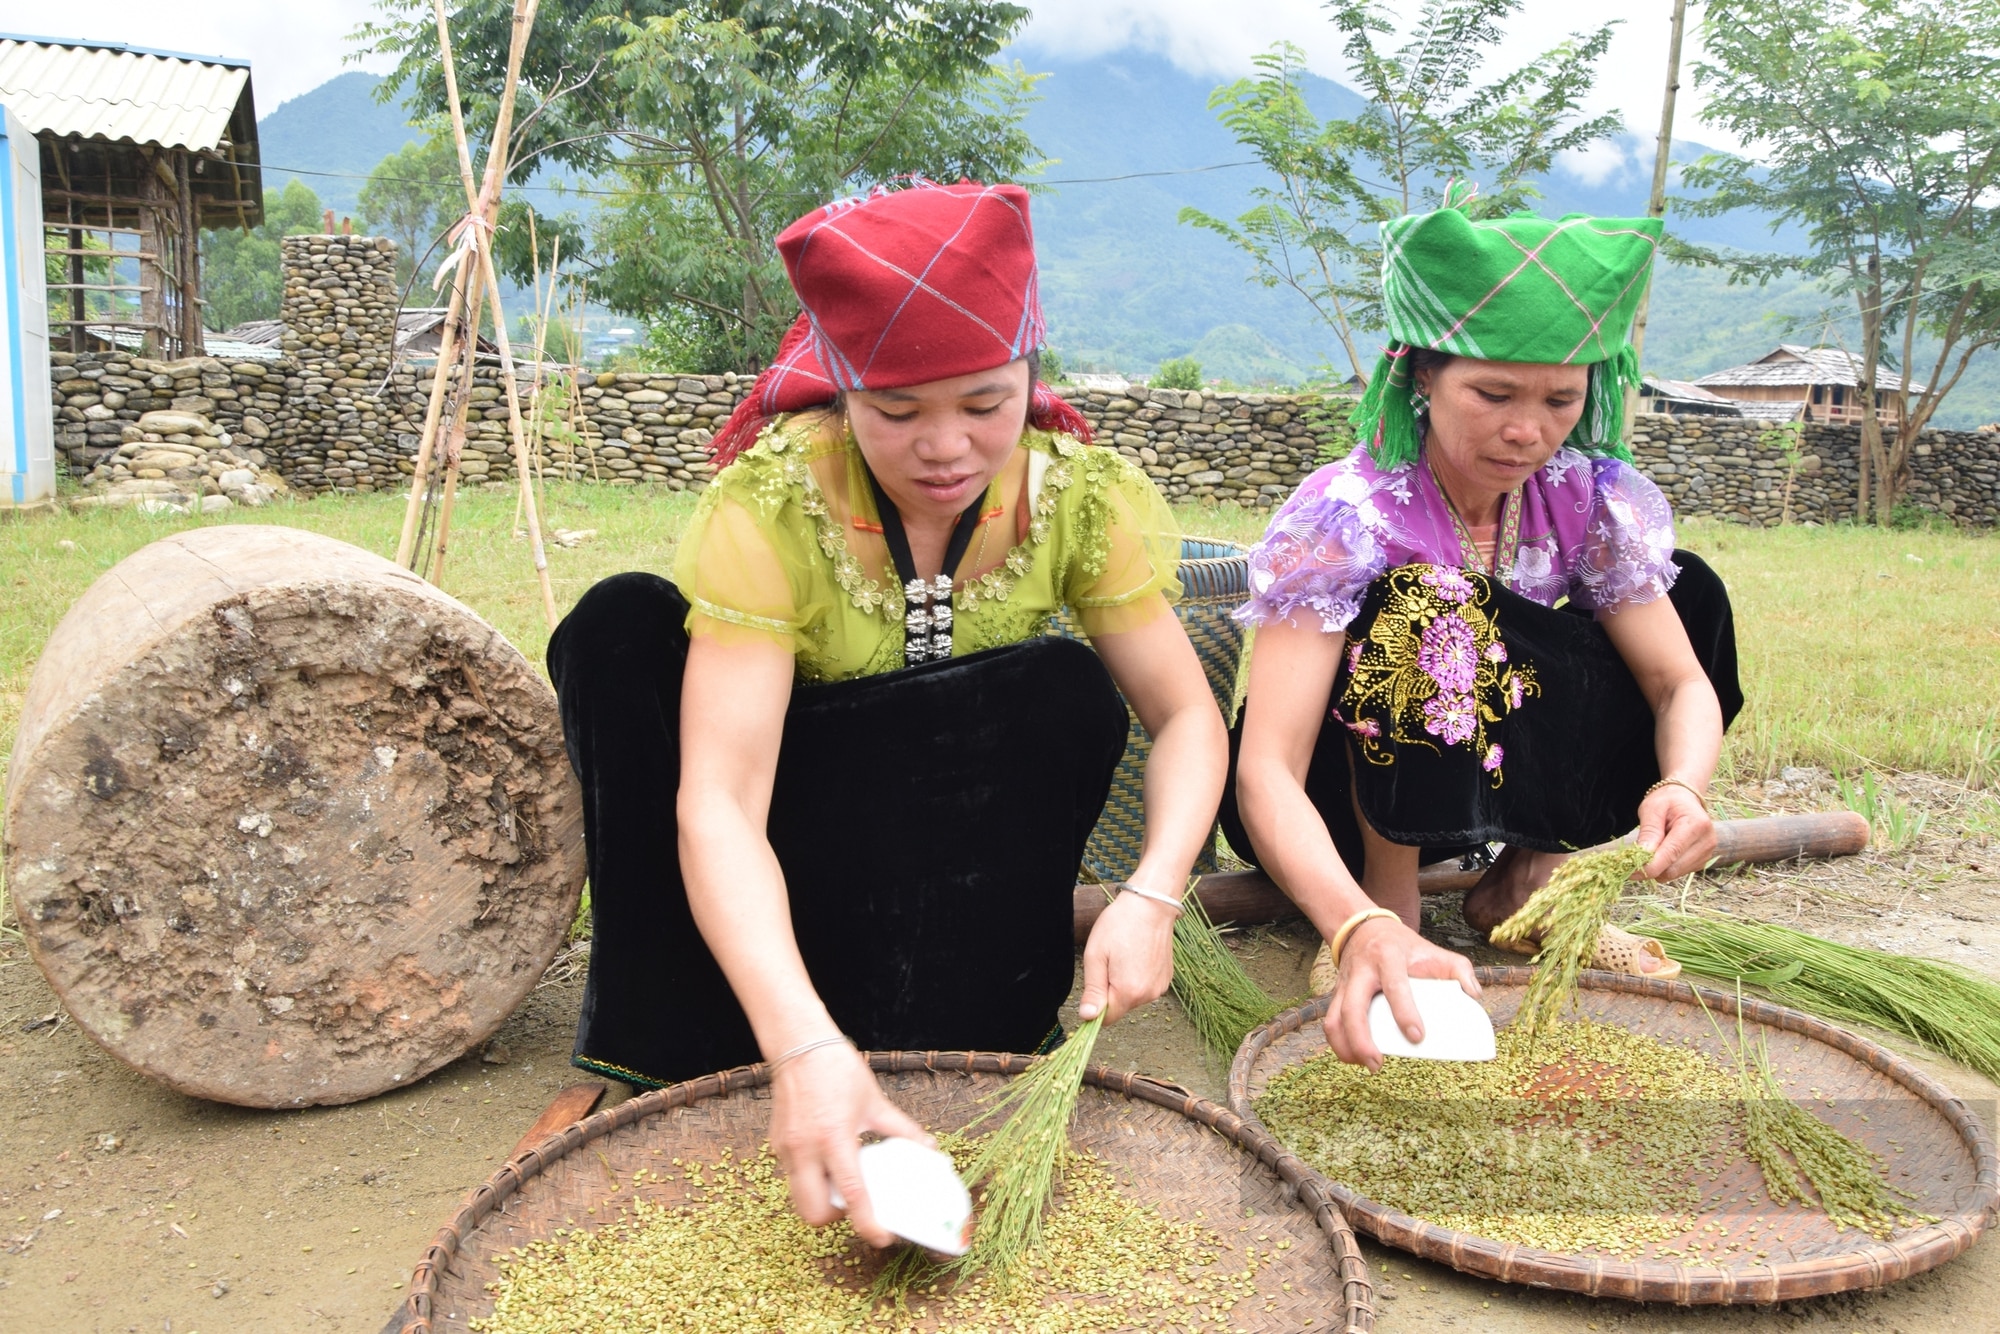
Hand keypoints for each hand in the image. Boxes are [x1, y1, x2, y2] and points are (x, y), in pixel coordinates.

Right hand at [769, 1041, 932, 1246]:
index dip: (867, 1222)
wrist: (798, 1045)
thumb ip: (902, 1130)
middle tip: (857, 1205)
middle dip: (837, 1220)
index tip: (881, 1237)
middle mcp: (805, 1150)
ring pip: (801, 1199)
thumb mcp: (874, 1102)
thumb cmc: (837, 1070)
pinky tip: (829, 1160)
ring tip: (844, 1181)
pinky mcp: (777, 1146)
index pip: (851, 1193)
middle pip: (814, 1213)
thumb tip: (929, 1149)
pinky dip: (813, 1181)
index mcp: (833, 1138)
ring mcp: (786, 1150)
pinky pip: (794, 1178)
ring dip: (823, 1201)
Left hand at [1078, 887, 1176, 1022]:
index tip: (1094, 984)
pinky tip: (1136, 956)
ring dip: (1124, 984)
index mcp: (1129, 992)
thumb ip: (1093, 990)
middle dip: (1110, 991)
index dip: (1095, 1006)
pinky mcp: (1167, 978)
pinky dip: (1137, 977)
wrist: (1151, 904)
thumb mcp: (1096, 955)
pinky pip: (1145, 987)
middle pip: (1120, 1008)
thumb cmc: (1121, 924)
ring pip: (1132, 997)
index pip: (1106, 1019)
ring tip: (1124, 956)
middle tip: (1109, 961)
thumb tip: (1088, 1017)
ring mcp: (1160, 987)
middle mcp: (1148, 995)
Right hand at [1323, 915, 1479, 1072]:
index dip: (1405, 1012)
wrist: (1365, 929)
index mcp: (1388, 958)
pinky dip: (1340, 1044)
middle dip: (1361, 1040)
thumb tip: (1474, 996)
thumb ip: (1459, 970)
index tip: (1417, 1037)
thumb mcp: (1433, 950)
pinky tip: (1355, 1057)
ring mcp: (1345, 985)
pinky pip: (1331, 1023)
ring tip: (1365, 1065)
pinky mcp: (1337, 996)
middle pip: (1352, 1009)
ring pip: (1334, 1020)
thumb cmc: (1404, 947)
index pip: (1395, 986)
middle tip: (1377, 1064)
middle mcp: (1362, 972)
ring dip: (1345, 1047)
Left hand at [1636, 783, 1715, 880]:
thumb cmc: (1667, 801)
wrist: (1684, 799)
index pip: (1671, 854)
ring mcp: (1707, 853)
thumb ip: (1649, 832)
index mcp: (1696, 825)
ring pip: (1674, 874)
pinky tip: (1664, 851)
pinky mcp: (1702, 861)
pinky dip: (1665, 867)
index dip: (1649, 867)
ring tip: (1654, 846)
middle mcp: (1706, 841)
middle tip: (1634, 858)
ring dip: (1658, 868)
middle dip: (1651, 867)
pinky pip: (1678, 873)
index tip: (1629, 871)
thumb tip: (1641, 857)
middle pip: (1673, 869)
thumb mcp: (1652, 809)